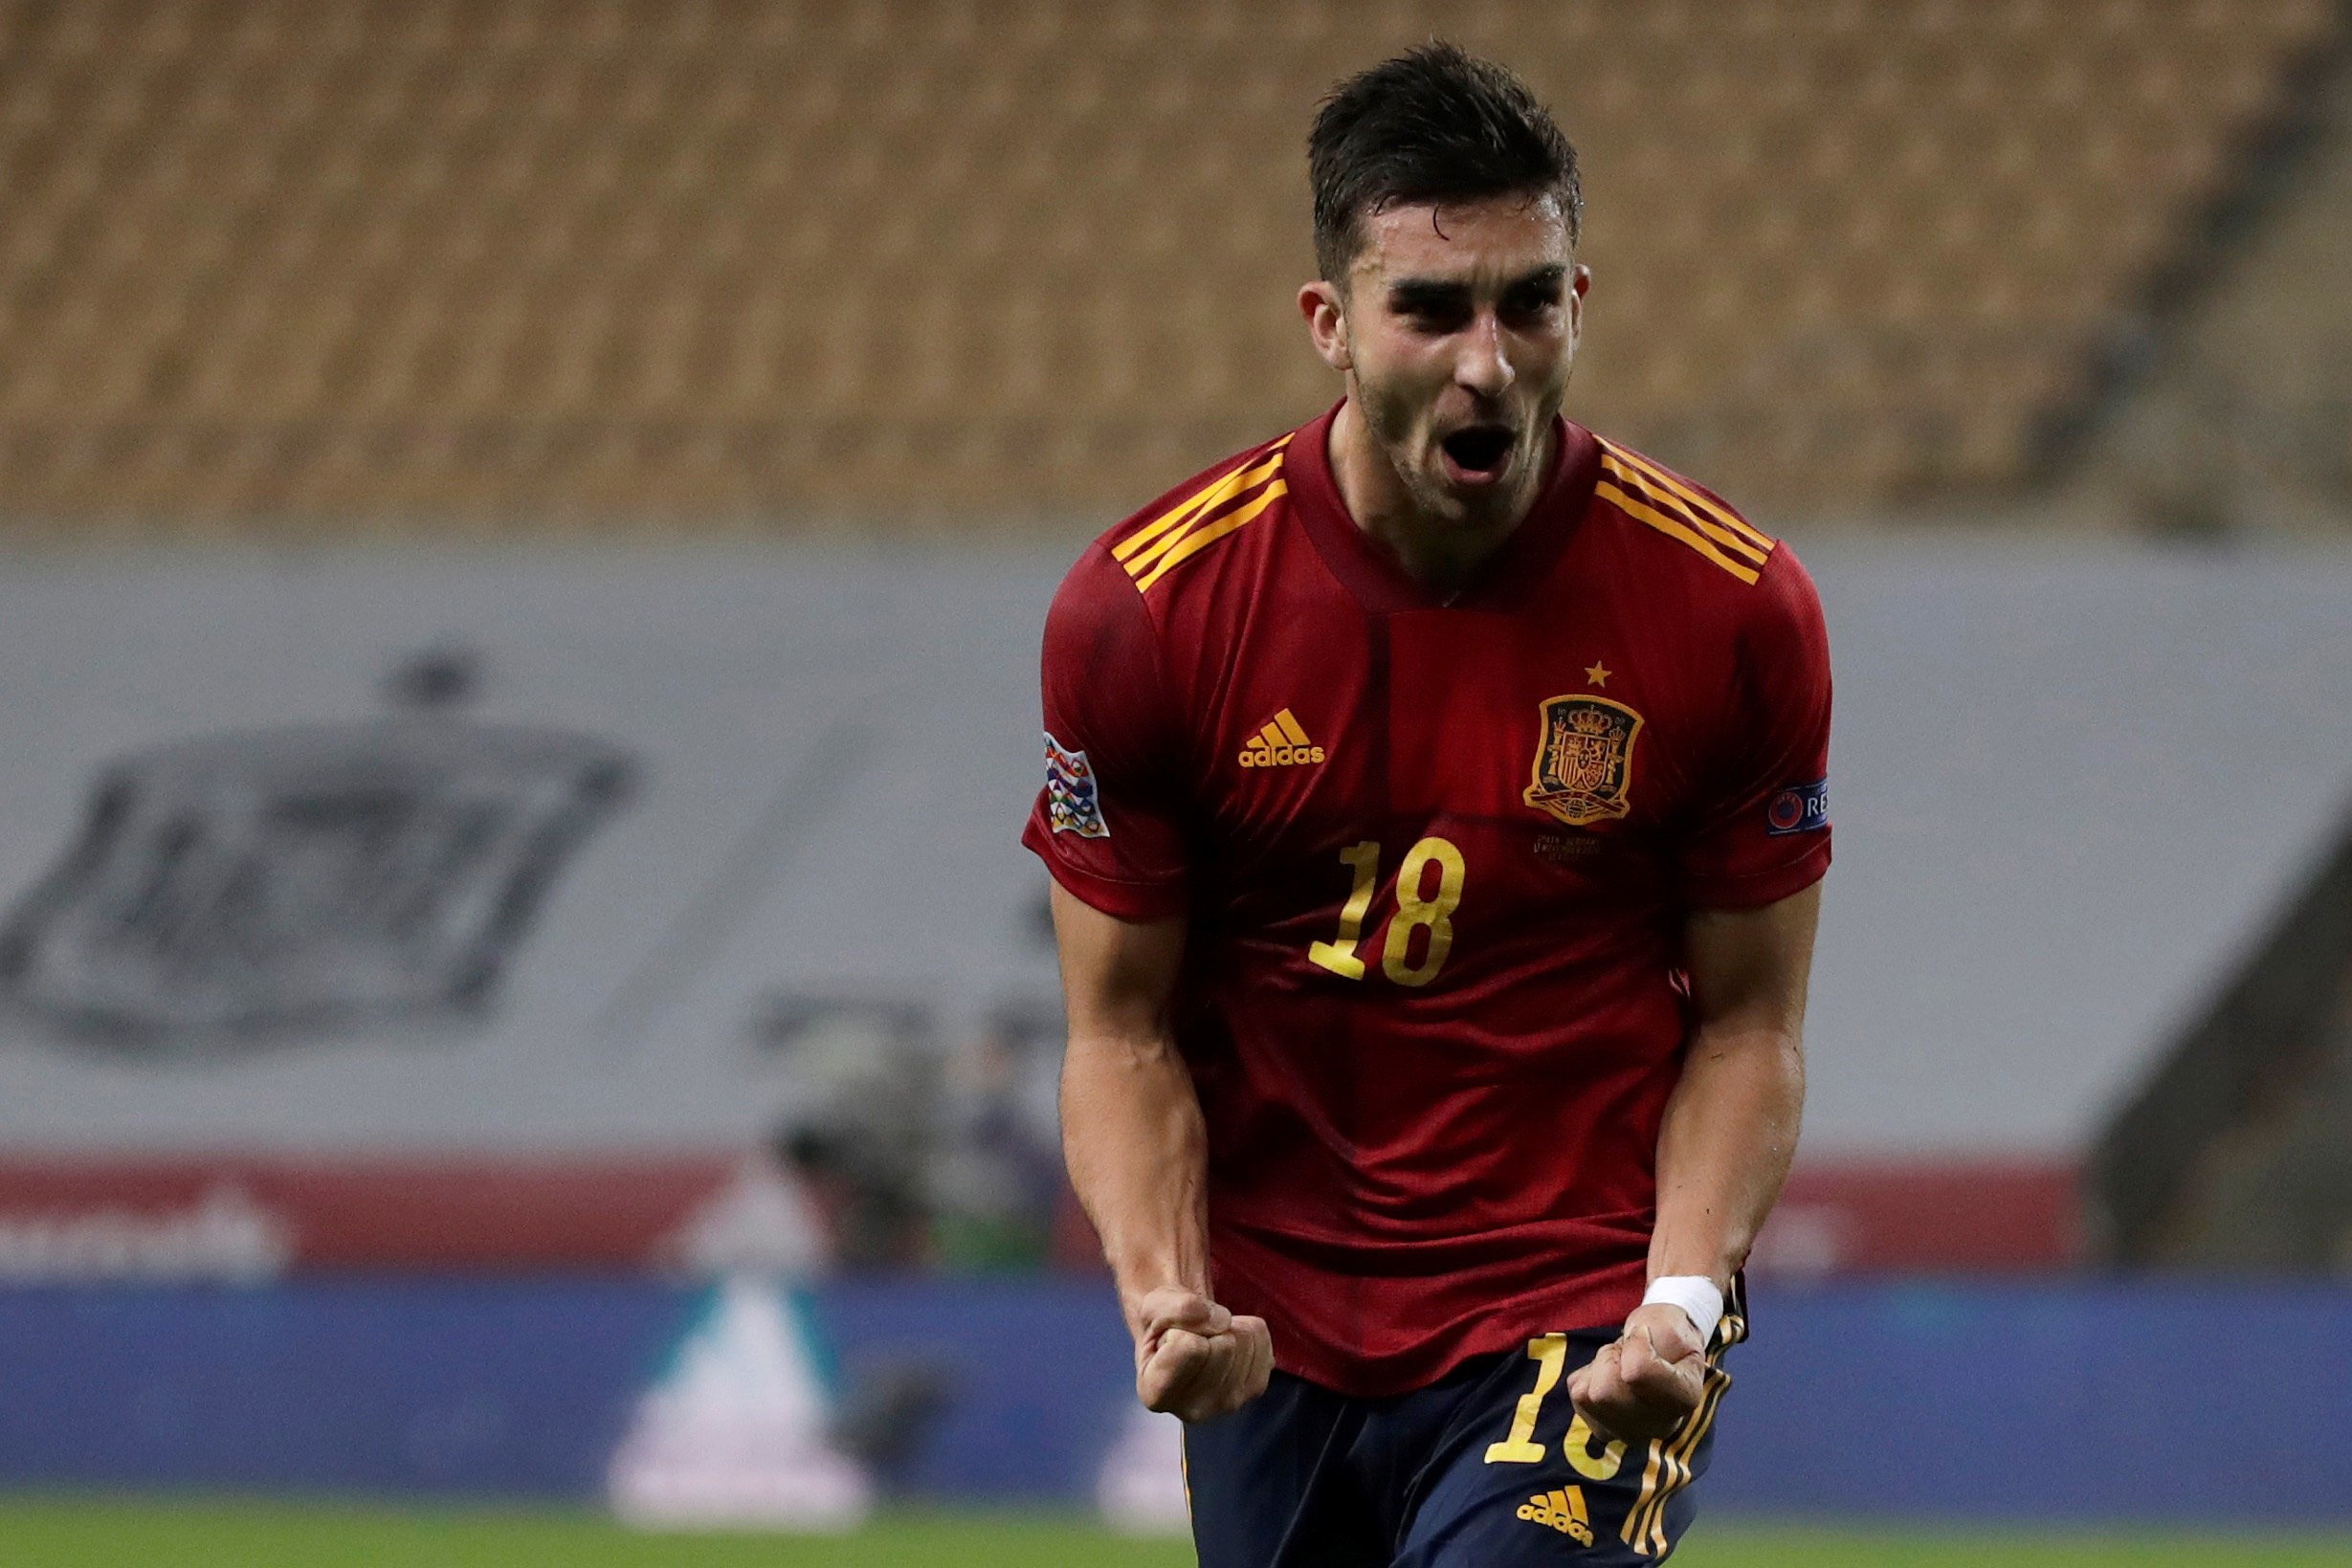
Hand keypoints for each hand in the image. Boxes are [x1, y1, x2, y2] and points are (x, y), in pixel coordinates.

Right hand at [1129, 1285, 1274, 1421]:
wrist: (1178, 1338)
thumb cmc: (1159, 1328)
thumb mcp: (1153, 1307)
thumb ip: (1179, 1309)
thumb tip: (1223, 1320)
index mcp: (1157, 1395)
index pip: (1191, 1348)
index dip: (1182, 1327)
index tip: (1169, 1336)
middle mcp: (1194, 1410)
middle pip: (1225, 1345)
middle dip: (1208, 1327)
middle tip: (1191, 1336)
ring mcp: (1228, 1403)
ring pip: (1245, 1339)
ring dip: (1226, 1326)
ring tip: (1206, 1339)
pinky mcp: (1254, 1389)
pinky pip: (1261, 1337)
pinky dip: (1244, 1326)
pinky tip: (1225, 1342)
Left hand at [1566, 1302, 1706, 1444]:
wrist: (1664, 1352)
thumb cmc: (1668, 1336)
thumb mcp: (1671, 1322)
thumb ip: (1652, 1335)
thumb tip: (1630, 1348)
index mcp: (1683, 1398)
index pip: (1638, 1373)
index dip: (1634, 1343)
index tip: (1645, 1334)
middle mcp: (1659, 1425)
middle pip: (1604, 1392)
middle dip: (1609, 1358)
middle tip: (1626, 1351)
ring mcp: (1630, 1433)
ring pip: (1588, 1395)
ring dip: (1597, 1367)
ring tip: (1619, 1363)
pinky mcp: (1604, 1429)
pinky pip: (1577, 1393)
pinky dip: (1587, 1376)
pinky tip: (1609, 1375)